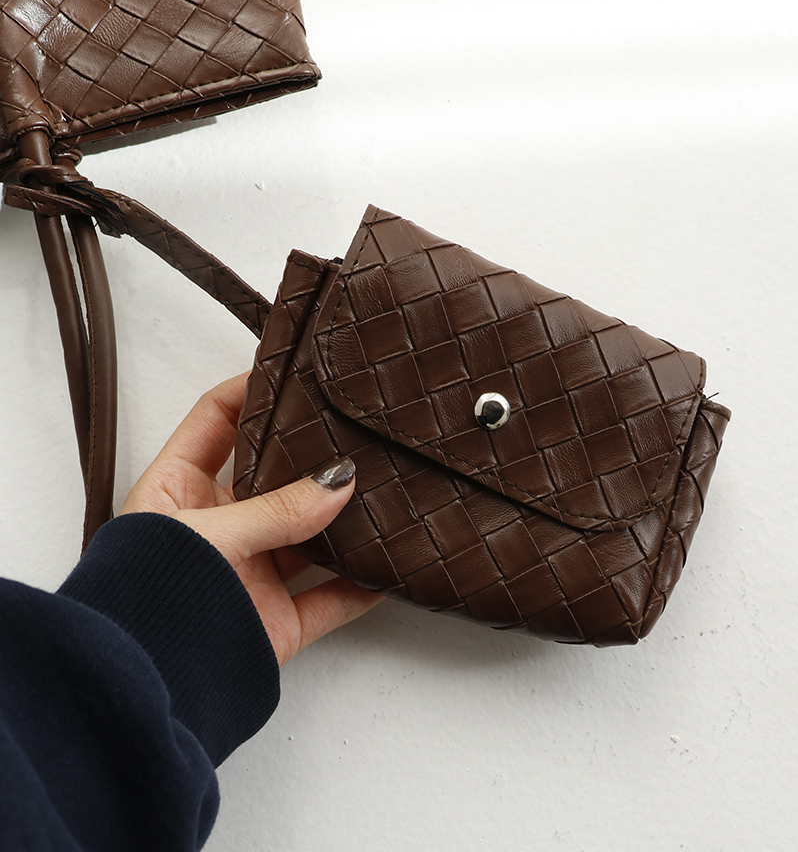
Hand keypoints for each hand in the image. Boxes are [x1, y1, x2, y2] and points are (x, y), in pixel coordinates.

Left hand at [121, 373, 381, 665]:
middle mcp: (217, 527)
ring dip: (343, 520)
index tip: (293, 371)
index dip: (250, 390)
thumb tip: (339, 480)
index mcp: (178, 490)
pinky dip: (362, 583)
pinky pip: (330, 596)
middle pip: (272, 475)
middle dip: (310, 457)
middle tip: (351, 430)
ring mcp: (249, 573)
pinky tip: (389, 564)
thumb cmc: (144, 602)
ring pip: (309, 535)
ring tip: (382, 490)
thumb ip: (277, 509)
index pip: (216, 420)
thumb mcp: (210, 534)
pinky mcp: (276, 621)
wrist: (144, 691)